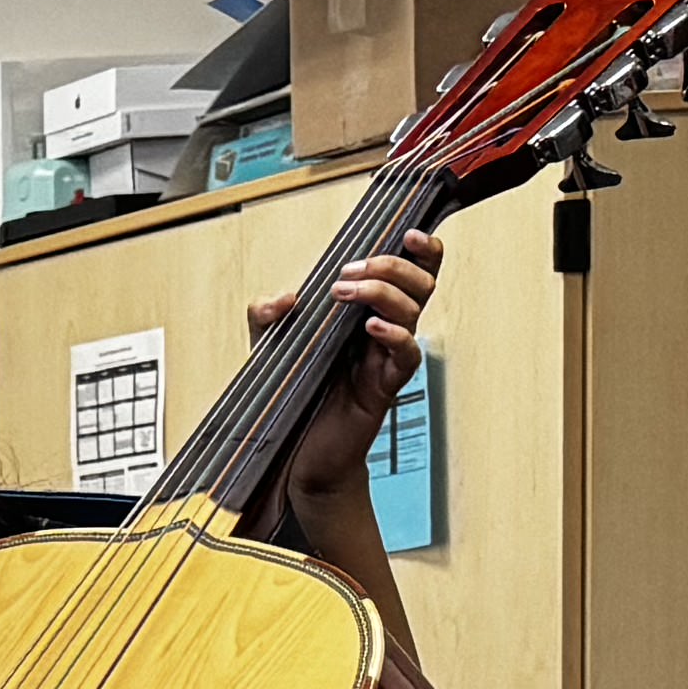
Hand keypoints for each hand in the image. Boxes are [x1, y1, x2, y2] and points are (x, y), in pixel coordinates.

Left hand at [266, 236, 443, 541]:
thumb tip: (282, 299)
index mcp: (365, 315)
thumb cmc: (293, 399)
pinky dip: (395, 334)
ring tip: (345, 293)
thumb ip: (267, 318)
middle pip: (420, 283)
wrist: (296, 455)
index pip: (408, 273)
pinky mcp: (383, 386)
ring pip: (415, 310)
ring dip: (384, 291)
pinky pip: (406, 354)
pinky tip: (372, 328)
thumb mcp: (268, 350)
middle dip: (392, 265)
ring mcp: (385, 358)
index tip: (408, 233)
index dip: (420, 249)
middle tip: (349, 273)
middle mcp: (383, 332)